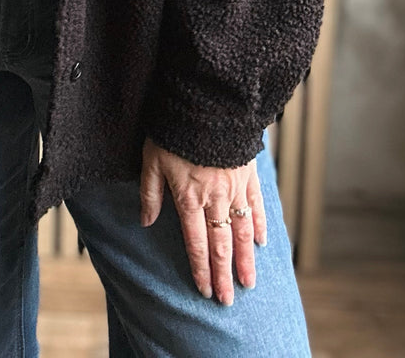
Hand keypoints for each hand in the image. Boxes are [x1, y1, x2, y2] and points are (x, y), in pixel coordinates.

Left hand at [139, 140, 266, 304]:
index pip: (196, 243)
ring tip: (248, 282)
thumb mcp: (151, 159)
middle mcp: (214, 198)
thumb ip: (150, 193)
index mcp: (189, 198)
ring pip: (242, 231)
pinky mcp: (248, 174)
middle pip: (221, 244)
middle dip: (224, 275)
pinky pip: (256, 205)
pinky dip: (259, 225)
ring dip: (245, 259)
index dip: (201, 269)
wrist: (206, 103)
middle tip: (228, 301)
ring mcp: (234, 187)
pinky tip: (260, 241)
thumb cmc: (173, 129)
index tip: (205, 291)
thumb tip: (145, 222)